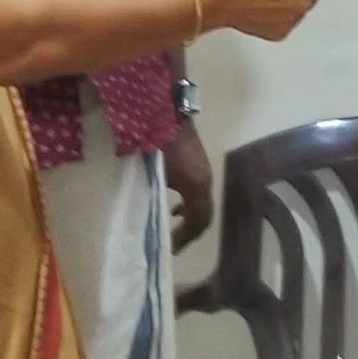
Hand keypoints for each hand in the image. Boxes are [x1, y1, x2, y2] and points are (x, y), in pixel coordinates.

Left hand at [164, 123, 214, 250]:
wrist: (165, 109)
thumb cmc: (157, 143)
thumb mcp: (155, 175)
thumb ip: (156, 199)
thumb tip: (152, 222)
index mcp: (197, 185)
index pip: (198, 221)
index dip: (185, 238)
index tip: (169, 249)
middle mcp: (205, 180)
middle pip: (204, 214)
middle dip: (189, 231)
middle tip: (172, 242)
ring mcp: (203, 169)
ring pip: (201, 202)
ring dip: (189, 216)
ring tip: (173, 225)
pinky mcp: (197, 161)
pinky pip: (197, 190)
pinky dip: (188, 202)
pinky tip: (174, 203)